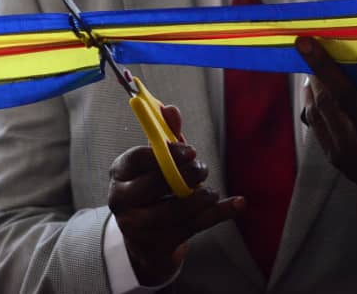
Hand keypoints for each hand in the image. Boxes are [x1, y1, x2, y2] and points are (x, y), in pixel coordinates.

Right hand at [108, 104, 244, 284]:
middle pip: (155, 185)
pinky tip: (237, 204)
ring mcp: (135, 226)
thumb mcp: (159, 160)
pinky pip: (192, 227)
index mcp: (120, 172)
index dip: (168, 153)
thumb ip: (166, 134)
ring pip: (174, 211)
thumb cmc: (154, 189)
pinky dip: (218, 214)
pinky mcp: (155, 246)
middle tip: (203, 169)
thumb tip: (170, 109)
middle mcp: (120, 199)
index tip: (192, 151)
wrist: (147, 239)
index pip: (139, 158)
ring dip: (201, 198)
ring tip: (211, 191)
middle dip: (187, 175)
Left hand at [297, 36, 356, 216]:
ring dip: (315, 80)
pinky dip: (312, 99)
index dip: (350, 64)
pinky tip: (313, 83)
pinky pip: (316, 122)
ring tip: (312, 60)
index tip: (333, 40)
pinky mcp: (336, 158)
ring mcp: (350, 151)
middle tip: (304, 41)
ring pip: (322, 108)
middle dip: (319, 66)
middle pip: (339, 96)